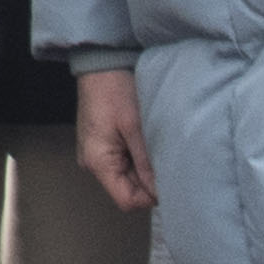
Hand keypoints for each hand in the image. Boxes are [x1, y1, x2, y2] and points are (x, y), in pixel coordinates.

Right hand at [72, 60, 151, 213]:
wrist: (101, 62)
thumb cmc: (115, 90)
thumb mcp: (135, 126)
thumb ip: (147, 162)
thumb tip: (161, 192)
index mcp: (98, 162)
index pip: (127, 200)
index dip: (150, 196)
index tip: (169, 178)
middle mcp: (93, 163)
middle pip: (128, 190)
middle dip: (149, 179)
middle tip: (166, 157)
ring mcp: (97, 154)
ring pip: (128, 176)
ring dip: (145, 166)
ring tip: (155, 145)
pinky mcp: (103, 144)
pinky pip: (124, 162)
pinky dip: (139, 156)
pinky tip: (146, 140)